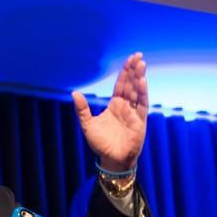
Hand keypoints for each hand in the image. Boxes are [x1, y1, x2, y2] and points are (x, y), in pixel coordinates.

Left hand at [72, 52, 147, 171]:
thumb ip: (83, 109)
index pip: (121, 85)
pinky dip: (142, 93)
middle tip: (137, 56)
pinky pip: (142, 104)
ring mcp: (134, 113)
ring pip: (137, 92)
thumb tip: (74, 93)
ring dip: (139, 78)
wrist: (111, 160)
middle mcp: (126, 107)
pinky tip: (142, 81)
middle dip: (134, 70)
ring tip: (141, 64)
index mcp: (115, 105)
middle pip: (131, 85)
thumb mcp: (87, 125)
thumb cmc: (100, 144)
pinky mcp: (140, 121)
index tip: (129, 59)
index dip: (124, 72)